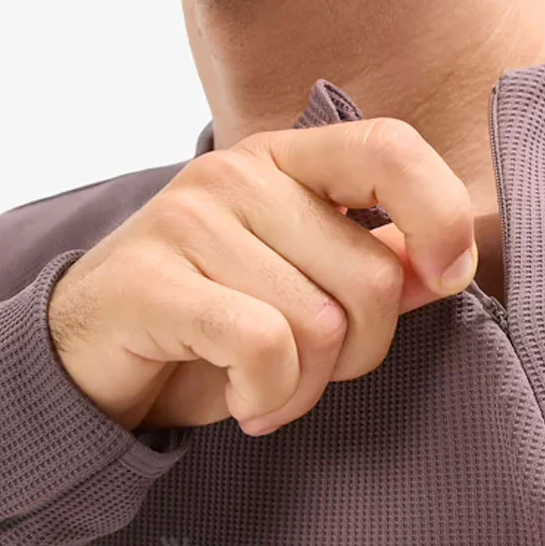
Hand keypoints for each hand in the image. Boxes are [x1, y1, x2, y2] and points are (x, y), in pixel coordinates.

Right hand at [47, 118, 477, 434]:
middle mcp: (241, 174)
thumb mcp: (310, 284)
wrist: (94, 353)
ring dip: (306, 385)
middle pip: (373, 276)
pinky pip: (265, 348)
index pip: (392, 148)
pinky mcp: (151, 278)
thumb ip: (380, 267)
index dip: (441, 215)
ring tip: (267, 384)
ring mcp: (191, 219)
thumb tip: (450, 267)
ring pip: (321, 325)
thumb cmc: (220, 315)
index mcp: (290, 160)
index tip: (446, 277)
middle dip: (361, 351)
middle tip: (311, 366)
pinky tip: (245, 397)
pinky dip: (269, 394)